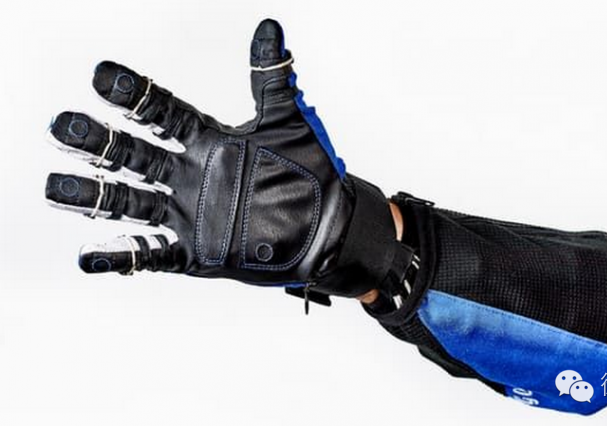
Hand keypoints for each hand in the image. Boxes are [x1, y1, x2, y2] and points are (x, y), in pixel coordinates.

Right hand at [45, 19, 413, 300]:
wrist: (329, 228)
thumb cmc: (311, 172)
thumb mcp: (290, 123)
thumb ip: (272, 78)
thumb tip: (270, 26)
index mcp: (208, 143)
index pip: (163, 114)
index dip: (135, 95)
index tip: (102, 75)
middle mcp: (190, 176)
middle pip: (133, 156)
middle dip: (98, 142)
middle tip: (64, 126)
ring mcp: (190, 215)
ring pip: (130, 204)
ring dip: (93, 196)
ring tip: (56, 186)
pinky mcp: (197, 253)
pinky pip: (152, 257)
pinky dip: (122, 258)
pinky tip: (90, 257)